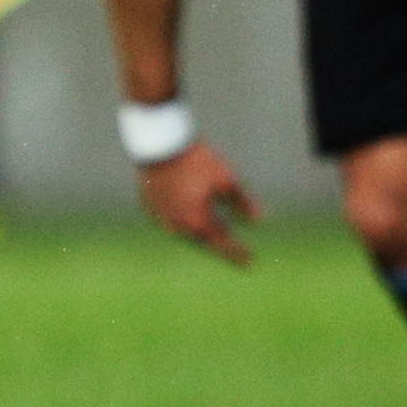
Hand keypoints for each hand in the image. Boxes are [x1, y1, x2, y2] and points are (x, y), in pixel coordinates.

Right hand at [137, 139, 260, 265]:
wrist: (159, 145)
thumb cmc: (196, 162)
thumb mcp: (226, 180)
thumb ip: (242, 203)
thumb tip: (258, 220)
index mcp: (196, 222)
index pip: (222, 244)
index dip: (237, 253)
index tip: (250, 261)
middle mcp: (176, 226)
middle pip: (201, 241)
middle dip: (218, 243)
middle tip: (233, 248)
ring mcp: (159, 217)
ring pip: (183, 231)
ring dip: (198, 232)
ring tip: (212, 230)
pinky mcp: (148, 206)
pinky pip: (168, 220)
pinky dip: (181, 220)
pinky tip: (187, 213)